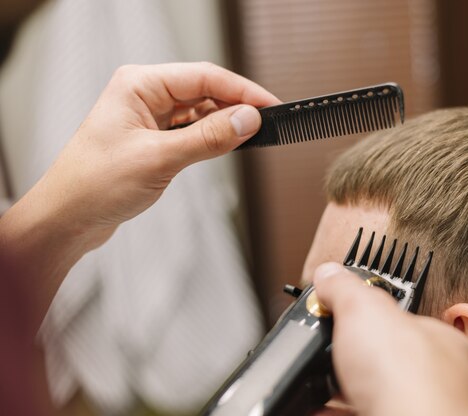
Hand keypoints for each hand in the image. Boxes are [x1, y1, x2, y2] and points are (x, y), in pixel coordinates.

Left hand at [39, 62, 278, 244]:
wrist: (67, 218)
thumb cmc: (94, 185)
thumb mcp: (159, 159)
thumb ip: (207, 138)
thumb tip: (247, 120)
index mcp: (139, 85)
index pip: (203, 76)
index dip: (241, 90)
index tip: (269, 105)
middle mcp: (143, 95)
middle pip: (204, 90)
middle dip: (235, 106)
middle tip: (266, 123)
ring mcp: (148, 117)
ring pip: (199, 111)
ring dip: (223, 123)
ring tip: (249, 136)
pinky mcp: (152, 139)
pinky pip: (190, 130)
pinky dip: (210, 137)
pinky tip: (225, 144)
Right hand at [313, 263, 467, 415]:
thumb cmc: (408, 380)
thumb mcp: (365, 310)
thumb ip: (345, 289)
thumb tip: (328, 274)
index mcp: (441, 343)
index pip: (406, 319)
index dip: (372, 315)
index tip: (343, 314)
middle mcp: (434, 382)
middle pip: (384, 360)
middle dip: (349, 357)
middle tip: (325, 349)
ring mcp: (413, 410)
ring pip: (369, 395)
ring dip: (335, 389)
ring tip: (311, 379)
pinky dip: (328, 411)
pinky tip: (312, 406)